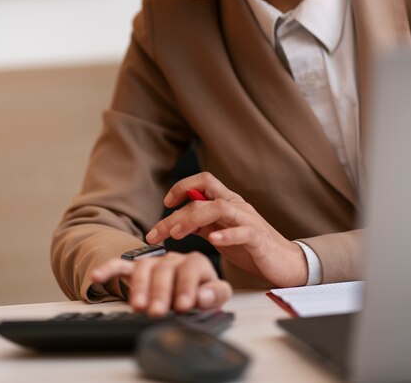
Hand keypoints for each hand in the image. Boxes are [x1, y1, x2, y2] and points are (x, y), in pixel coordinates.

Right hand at [91, 251, 231, 315]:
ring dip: (139, 286)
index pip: (191, 267)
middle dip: (160, 291)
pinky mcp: (136, 269)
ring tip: (138, 307)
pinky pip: (122, 266)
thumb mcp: (216, 293)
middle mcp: (173, 259)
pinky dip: (109, 269)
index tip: (183, 305)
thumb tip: (202, 296)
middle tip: (157, 311)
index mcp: (195, 262)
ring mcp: (154, 263)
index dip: (186, 286)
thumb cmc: (202, 291)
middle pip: (164, 269)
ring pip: (144, 267)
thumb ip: (214, 294)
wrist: (189, 287)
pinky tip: (98, 276)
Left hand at [146, 172, 307, 286]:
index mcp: (227, 202)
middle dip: (177, 213)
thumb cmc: (251, 248)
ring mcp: (248, 220)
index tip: (166, 204)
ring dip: (194, 219)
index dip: (182, 187)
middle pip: (204, 196)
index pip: (203, 181)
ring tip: (177, 234)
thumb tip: (176, 221)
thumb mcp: (221, 233)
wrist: (286, 263)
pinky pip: (242, 231)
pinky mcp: (258, 238)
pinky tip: (213, 239)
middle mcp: (237, 206)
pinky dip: (226, 234)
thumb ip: (202, 225)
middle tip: (158, 232)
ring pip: (220, 207)